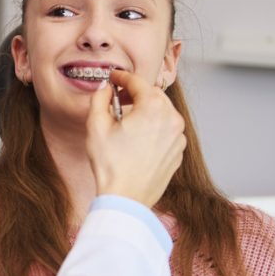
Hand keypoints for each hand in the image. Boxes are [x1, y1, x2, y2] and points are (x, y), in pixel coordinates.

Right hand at [85, 70, 185, 206]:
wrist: (126, 199)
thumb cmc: (111, 165)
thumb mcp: (96, 126)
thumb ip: (100, 98)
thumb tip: (106, 88)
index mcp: (154, 108)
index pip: (138, 82)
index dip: (122, 77)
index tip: (113, 77)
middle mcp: (172, 119)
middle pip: (154, 94)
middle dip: (136, 93)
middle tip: (118, 99)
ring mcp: (178, 137)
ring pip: (162, 112)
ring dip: (146, 110)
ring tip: (128, 121)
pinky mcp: (178, 152)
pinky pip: (167, 130)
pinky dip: (155, 127)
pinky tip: (138, 139)